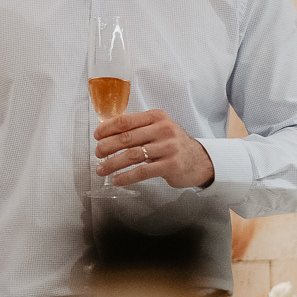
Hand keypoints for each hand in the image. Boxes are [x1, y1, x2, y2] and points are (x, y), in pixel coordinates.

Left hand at [94, 109, 213, 187]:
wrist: (199, 160)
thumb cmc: (171, 144)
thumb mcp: (158, 129)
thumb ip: (137, 128)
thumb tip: (106, 135)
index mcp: (157, 117)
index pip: (126, 121)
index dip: (107, 128)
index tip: (97, 136)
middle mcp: (164, 129)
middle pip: (127, 138)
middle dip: (107, 146)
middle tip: (97, 154)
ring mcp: (169, 147)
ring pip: (132, 155)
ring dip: (113, 163)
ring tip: (101, 169)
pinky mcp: (171, 165)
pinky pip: (142, 171)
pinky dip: (126, 177)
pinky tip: (116, 180)